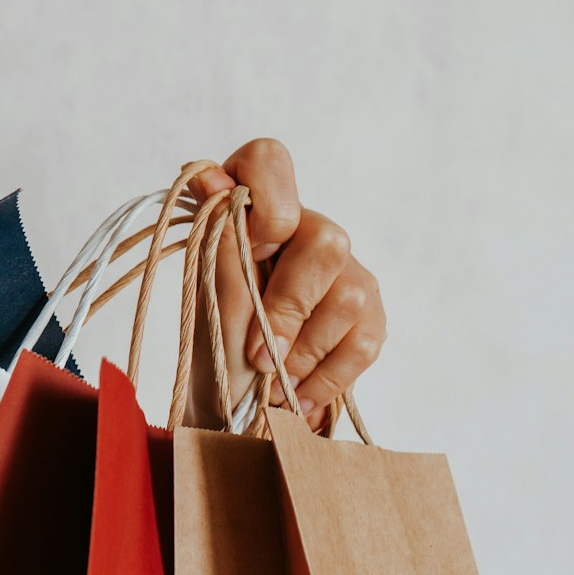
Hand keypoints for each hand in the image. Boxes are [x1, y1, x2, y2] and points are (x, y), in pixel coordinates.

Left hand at [189, 140, 385, 429]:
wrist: (228, 414)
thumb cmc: (211, 348)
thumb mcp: (205, 300)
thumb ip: (218, 244)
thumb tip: (208, 177)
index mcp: (252, 210)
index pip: (269, 161)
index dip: (266, 202)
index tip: (250, 252)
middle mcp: (304, 229)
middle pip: (325, 240)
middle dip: (289, 307)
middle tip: (257, 353)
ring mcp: (343, 271)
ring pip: (350, 294)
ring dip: (304, 352)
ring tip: (272, 385)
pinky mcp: (368, 316)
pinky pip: (366, 340)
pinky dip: (328, 377)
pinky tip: (299, 396)